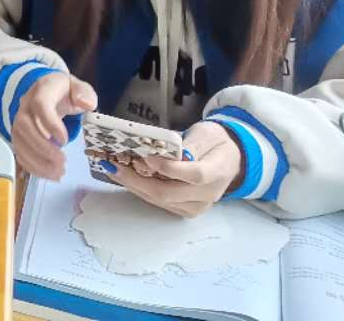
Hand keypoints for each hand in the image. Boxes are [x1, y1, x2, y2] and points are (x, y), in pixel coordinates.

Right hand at [11, 72, 98, 179]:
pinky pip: (19, 152)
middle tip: (62, 161)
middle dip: (42, 147)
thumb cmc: (64, 92)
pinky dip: (32, 166)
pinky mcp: (19, 136)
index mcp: (42, 91)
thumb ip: (84, 92)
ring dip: (37, 160)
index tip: (64, 141)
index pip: (40, 104)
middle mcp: (25, 106)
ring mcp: (19, 121)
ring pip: (18, 141)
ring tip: (58, 172)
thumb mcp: (77, 87)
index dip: (50, 124)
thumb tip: (86, 104)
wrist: (46, 91)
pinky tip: (49, 174)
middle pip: (24, 125)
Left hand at [108, 121, 241, 218]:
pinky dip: (140, 190)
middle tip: (114, 165)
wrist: (230, 161)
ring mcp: (196, 206)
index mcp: (216, 172)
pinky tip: (125, 177)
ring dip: (133, 185)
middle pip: (169, 193)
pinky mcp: (186, 210)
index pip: (193, 175)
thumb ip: (189, 144)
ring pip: (160, 200)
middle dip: (137, 180)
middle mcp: (207, 195)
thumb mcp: (206, 134)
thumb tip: (167, 152)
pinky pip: (160, 203)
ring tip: (113, 169)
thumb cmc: (215, 143)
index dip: (168, 168)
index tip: (145, 158)